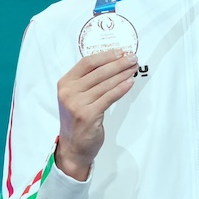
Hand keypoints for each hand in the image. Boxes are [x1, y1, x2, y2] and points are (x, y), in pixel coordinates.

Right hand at [55, 49, 138, 180]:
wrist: (73, 147)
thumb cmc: (77, 120)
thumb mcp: (76, 97)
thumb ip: (88, 81)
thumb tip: (113, 63)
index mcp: (65, 83)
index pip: (87, 62)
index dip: (106, 55)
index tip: (120, 51)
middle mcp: (69, 92)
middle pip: (98, 72)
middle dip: (118, 63)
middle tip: (132, 57)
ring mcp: (77, 104)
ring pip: (106, 84)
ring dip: (123, 74)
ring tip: (134, 68)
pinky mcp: (88, 115)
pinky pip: (109, 97)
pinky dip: (121, 88)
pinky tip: (130, 82)